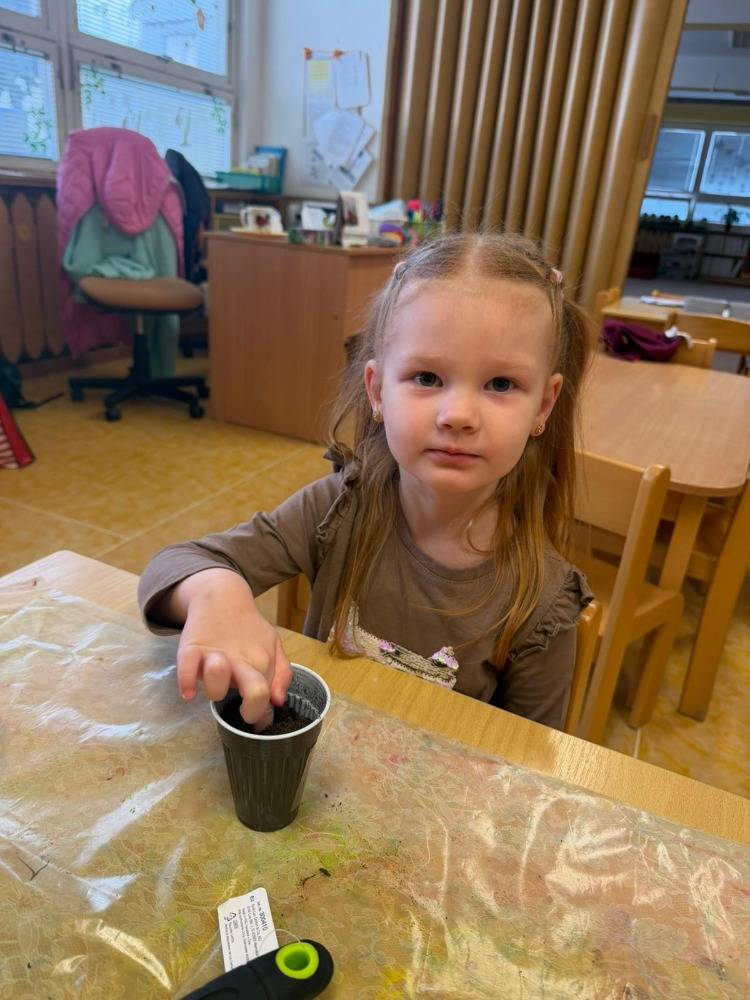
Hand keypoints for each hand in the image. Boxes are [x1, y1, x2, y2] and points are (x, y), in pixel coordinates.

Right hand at [173, 571, 291, 727]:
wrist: (222, 596)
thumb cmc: (248, 628)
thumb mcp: (272, 645)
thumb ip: (282, 673)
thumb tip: (277, 701)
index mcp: (261, 661)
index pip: (267, 695)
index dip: (262, 714)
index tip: (255, 718)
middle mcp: (240, 660)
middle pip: (255, 690)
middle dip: (252, 710)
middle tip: (243, 712)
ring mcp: (214, 654)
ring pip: (218, 678)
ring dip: (216, 688)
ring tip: (215, 684)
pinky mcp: (191, 648)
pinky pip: (186, 667)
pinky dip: (186, 681)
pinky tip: (188, 693)